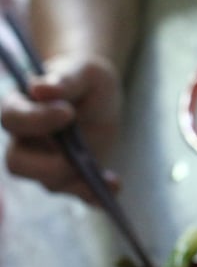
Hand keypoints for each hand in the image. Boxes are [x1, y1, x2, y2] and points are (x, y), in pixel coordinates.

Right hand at [1, 53, 121, 200]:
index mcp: (20, 108)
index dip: (36, 119)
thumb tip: (40, 89)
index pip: (12, 119)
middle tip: (77, 157)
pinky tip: (114, 186)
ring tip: (108, 178)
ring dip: (77, 183)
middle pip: (18, 163)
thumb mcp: (84, 71)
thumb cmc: (86, 79)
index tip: (67, 112)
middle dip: (47, 164)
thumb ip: (65, 79)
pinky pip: (77, 194)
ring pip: (49, 183)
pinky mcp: (70, 176)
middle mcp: (26, 141)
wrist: (101, 97)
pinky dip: (94, 195)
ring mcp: (46, 162)